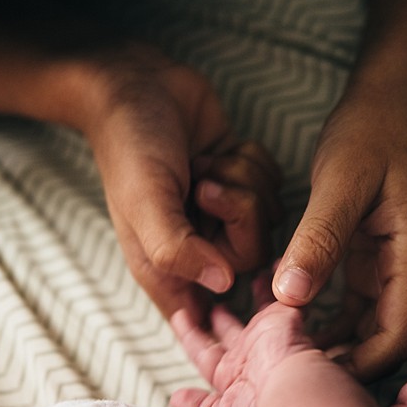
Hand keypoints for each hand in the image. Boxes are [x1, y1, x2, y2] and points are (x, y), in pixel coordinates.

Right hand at [86, 50, 280, 320]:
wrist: (137, 84)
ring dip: (243, 181)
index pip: (204, 322)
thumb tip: (224, 282)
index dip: (226, 319)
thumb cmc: (130, 146)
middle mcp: (196, 247)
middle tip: (204, 185)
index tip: (232, 277)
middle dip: (238, 213)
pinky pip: (276, 186)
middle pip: (252, 258)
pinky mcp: (240, 181)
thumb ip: (177, 249)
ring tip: (202, 164)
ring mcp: (221, 215)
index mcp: (166, 268)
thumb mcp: (144, 202)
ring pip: (269, 219)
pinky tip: (217, 151)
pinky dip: (252, 162)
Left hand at [169, 276, 313, 406]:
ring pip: (260, 310)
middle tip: (210, 299)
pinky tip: (276, 263)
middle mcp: (251, 356)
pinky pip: (285, 295)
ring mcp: (269, 337)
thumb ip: (200, 406)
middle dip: (219, 318)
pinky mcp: (286, 318)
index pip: (205, 353)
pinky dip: (281, 279)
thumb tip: (176, 397)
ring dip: (254, 294)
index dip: (192, 337)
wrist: (294, 397)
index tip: (179, 318)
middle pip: (230, 330)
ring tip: (242, 274)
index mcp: (232, 378)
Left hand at [273, 88, 406, 381]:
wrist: (390, 102)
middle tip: (278, 373)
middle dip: (337, 364)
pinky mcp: (375, 264)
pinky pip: (353, 309)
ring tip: (276, 354)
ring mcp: (397, 271)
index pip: (395, 341)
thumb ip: (317, 239)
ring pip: (366, 332)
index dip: (352, 367)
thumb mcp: (340, 183)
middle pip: (382, 345)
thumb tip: (290, 298)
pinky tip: (285, 322)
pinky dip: (324, 321)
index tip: (301, 375)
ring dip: (328, 346)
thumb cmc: (371, 134)